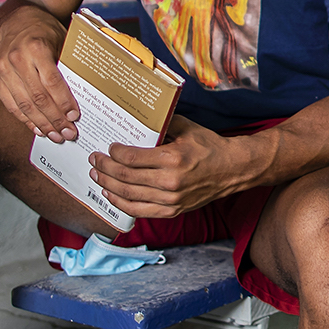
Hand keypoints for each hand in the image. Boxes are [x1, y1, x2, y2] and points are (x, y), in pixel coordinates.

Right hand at [0, 4, 81, 141]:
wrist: (17, 21)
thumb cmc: (45, 31)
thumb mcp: (62, 40)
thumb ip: (69, 64)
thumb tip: (86, 95)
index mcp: (36, 46)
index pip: (52, 81)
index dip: (64, 102)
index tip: (75, 116)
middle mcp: (17, 58)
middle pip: (38, 97)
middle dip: (55, 119)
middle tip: (69, 133)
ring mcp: (3, 68)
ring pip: (24, 104)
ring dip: (42, 124)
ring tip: (56, 136)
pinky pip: (10, 105)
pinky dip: (25, 120)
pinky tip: (38, 129)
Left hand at [89, 116, 262, 218]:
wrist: (233, 170)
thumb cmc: (210, 147)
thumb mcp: (187, 128)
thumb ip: (163, 124)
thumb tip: (140, 118)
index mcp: (172, 158)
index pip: (131, 158)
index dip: (114, 154)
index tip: (108, 147)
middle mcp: (169, 181)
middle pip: (125, 177)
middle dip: (104, 168)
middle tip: (94, 160)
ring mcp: (171, 199)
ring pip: (128, 195)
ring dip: (108, 185)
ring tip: (97, 177)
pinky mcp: (172, 210)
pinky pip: (139, 211)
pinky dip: (121, 204)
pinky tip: (111, 195)